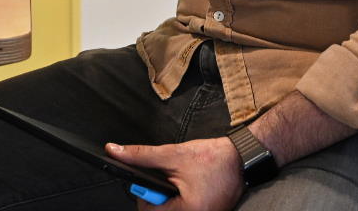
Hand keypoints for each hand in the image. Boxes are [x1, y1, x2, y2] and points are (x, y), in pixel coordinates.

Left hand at [105, 137, 243, 210]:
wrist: (241, 157)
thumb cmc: (211, 157)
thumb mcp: (173, 154)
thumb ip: (142, 156)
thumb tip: (116, 152)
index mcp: (188, 210)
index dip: (145, 197)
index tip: (152, 184)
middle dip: (158, 199)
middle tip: (169, 181)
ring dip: (169, 200)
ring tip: (180, 183)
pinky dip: (181, 201)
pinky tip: (188, 188)